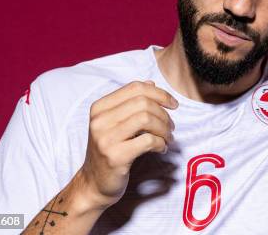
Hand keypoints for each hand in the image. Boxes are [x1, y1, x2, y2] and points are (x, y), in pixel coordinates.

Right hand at [77, 80, 177, 208]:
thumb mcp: (115, 123)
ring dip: (164, 128)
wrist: (93, 184)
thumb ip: (131, 103)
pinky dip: (160, 143)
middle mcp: (99, 120)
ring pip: (147, 119)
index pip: (135, 88)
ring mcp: (106, 138)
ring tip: (168, 138)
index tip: (173, 104)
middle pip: (143, 103)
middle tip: (171, 127)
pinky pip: (147, 141)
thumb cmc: (110, 150)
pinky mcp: (115, 157)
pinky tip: (161, 149)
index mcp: (99, 107)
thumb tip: (151, 83)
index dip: (159, 94)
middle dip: (164, 114)